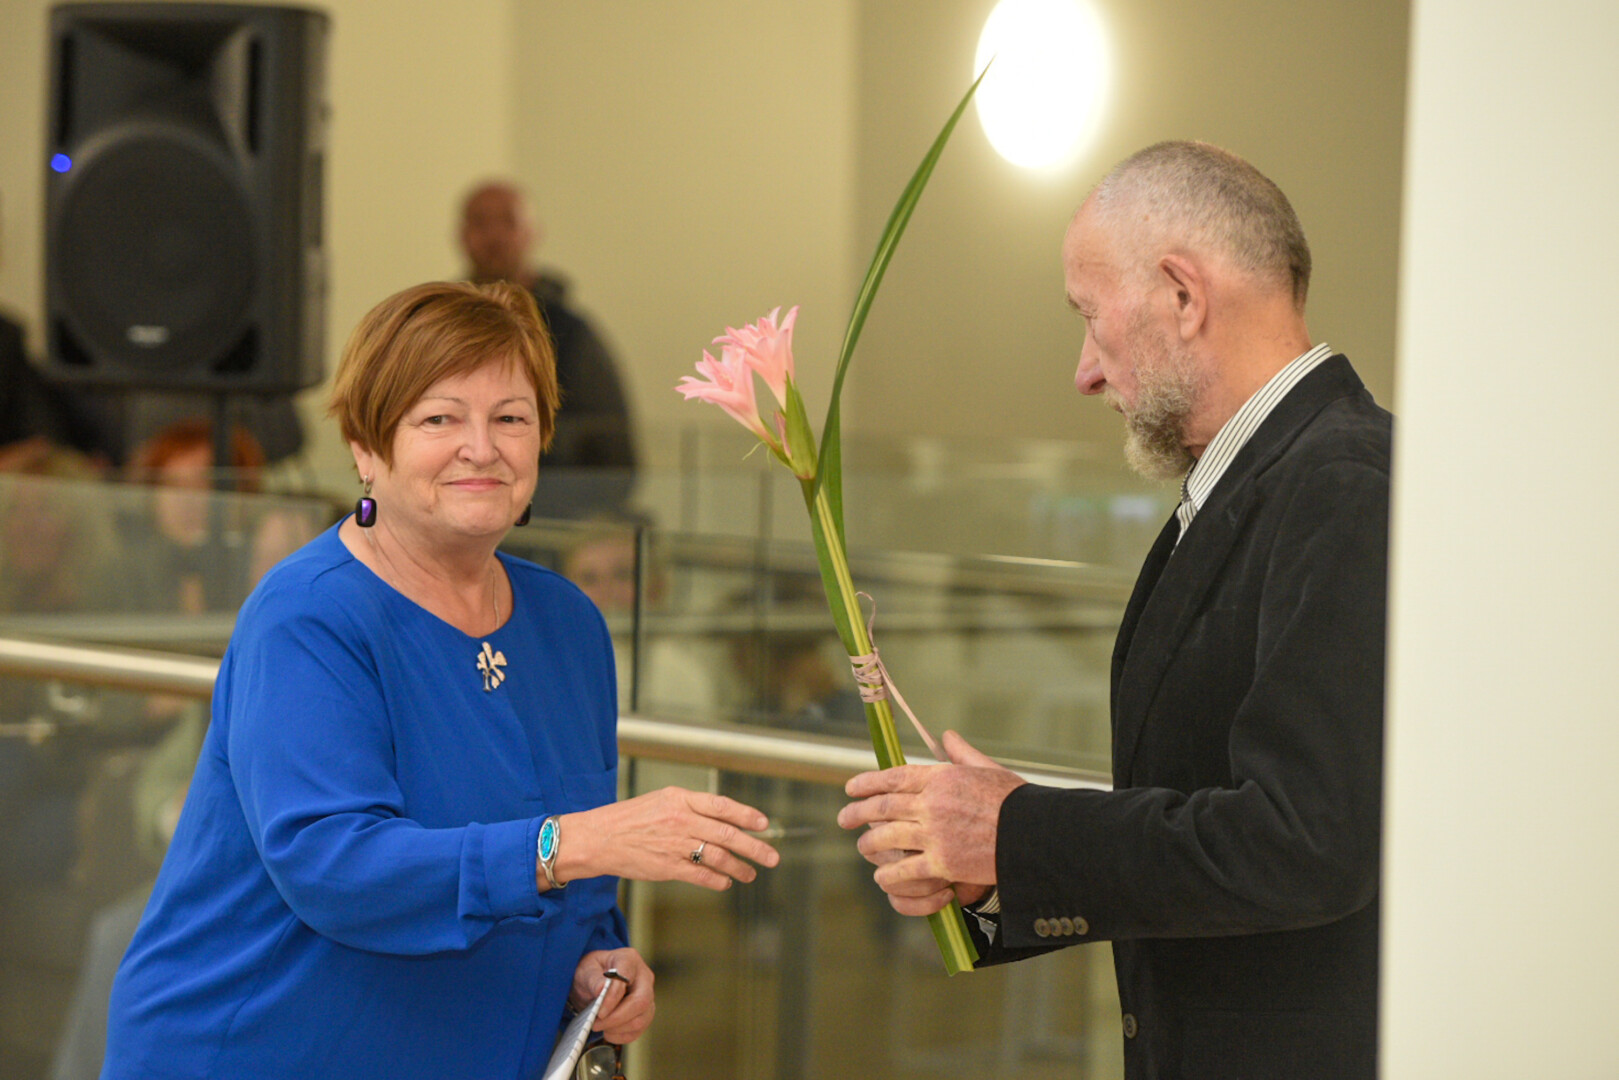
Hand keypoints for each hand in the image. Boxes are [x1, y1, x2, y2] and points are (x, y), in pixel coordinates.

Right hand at [558, 787, 779, 890]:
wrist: (599, 837)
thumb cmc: (630, 818)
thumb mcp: (662, 800)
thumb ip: (691, 807)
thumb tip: (723, 819)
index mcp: (681, 799)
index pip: (722, 806)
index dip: (746, 815)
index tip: (764, 824)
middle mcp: (681, 820)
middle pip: (728, 834)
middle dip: (754, 848)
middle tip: (771, 857)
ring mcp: (675, 845)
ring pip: (718, 857)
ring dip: (739, 867)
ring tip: (750, 874)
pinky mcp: (667, 868)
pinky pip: (700, 876)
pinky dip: (717, 880)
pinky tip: (725, 882)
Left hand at [570, 947, 653, 1044]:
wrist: (593, 984)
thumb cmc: (590, 973)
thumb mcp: (585, 970)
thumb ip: (593, 979)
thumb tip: (601, 989)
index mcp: (629, 960)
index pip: (627, 978)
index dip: (613, 997)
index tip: (598, 1011)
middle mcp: (644, 978)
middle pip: (641, 1001)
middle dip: (617, 1018)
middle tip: (596, 1024)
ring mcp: (648, 997)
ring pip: (642, 1020)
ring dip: (618, 1029)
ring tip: (600, 1026)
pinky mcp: (645, 1014)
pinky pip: (638, 1031)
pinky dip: (621, 1036)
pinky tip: (608, 1031)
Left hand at [837, 730, 1023, 904]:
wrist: (1035, 834)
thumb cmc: (1015, 801)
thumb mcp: (988, 768)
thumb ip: (962, 753)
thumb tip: (947, 735)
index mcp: (941, 777)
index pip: (894, 776)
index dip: (868, 783)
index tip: (851, 788)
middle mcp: (932, 803)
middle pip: (883, 807)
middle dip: (857, 813)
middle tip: (843, 818)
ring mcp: (935, 834)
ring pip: (886, 838)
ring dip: (870, 843)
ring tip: (863, 846)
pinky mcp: (942, 863)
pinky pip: (904, 869)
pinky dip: (889, 874)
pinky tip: (882, 875)